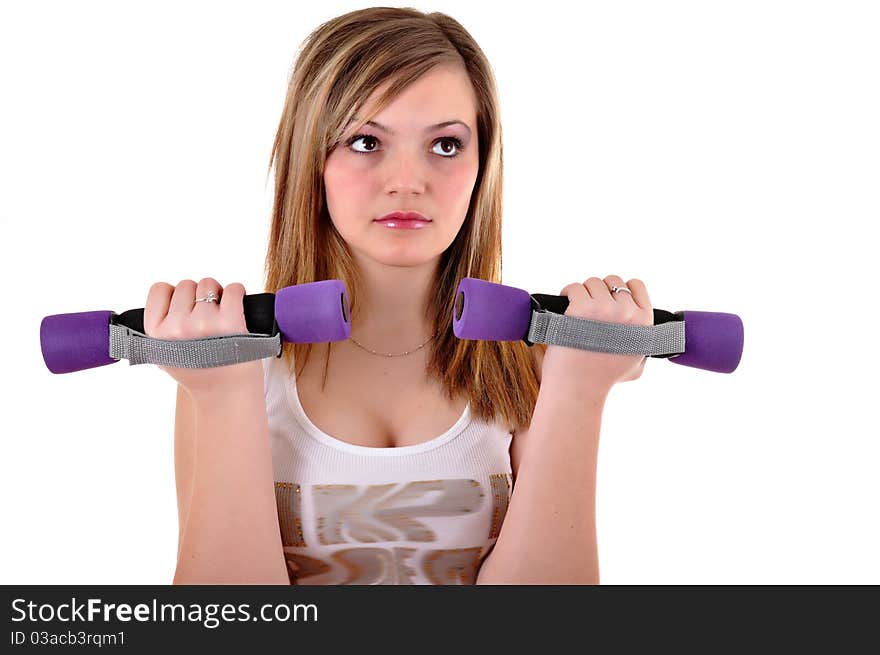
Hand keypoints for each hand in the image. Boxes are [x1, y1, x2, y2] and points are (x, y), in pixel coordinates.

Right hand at [143, 278, 261, 398]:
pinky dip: (238, 293)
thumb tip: (167, 295)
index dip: (175, 295)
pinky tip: (237, 308)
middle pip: (187, 284)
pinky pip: (234, 289)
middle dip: (198, 295)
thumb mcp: (164, 355)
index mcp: (156, 333)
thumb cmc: (199, 372)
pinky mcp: (230, 322)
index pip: (159, 289)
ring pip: (209, 284)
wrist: (226, 395)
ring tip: (221, 314)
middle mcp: (177, 327)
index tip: (185, 307)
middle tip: (207, 315)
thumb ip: (160, 327)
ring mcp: (203, 324)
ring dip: (218, 293)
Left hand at [542, 275, 652, 392]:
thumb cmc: (603, 379)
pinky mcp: (580, 308)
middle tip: (590, 308)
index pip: (636, 286)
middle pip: (612, 282)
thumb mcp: (636, 364)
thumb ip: (643, 346)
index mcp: (644, 322)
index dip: (621, 291)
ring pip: (592, 282)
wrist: (578, 388)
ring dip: (583, 293)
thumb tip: (645, 335)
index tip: (609, 300)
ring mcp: (604, 309)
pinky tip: (566, 307)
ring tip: (577, 310)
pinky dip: (568, 294)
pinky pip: (574, 288)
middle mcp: (627, 312)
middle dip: (600, 291)